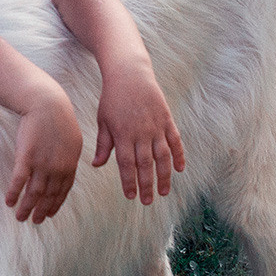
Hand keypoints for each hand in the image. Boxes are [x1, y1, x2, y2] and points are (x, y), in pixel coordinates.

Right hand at [4, 88, 81, 223]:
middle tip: (35, 221)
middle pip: (48, 196)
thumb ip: (69, 156)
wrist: (47, 103)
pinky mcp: (25, 158)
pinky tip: (8, 202)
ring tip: (20, 217)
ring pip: (33, 193)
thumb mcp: (72, 139)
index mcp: (70, 165)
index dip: (55, 204)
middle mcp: (57, 168)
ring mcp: (41, 164)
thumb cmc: (59, 117)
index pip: (62, 191)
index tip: (50, 214)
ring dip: (26, 207)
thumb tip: (68, 167)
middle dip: (41, 211)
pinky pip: (18, 181)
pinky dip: (13, 193)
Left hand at [91, 64, 184, 203]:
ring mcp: (156, 126)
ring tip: (164, 192)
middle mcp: (141, 133)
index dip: (129, 181)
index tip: (131, 196)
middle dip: (146, 185)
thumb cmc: (112, 98)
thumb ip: (103, 144)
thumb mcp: (103, 120)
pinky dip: (179, 155)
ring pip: (163, 156)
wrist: (130, 73)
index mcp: (123, 135)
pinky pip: (175, 140)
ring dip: (164, 176)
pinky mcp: (167, 119)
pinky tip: (180, 169)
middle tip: (147, 201)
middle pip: (145, 164)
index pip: (126, 164)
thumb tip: (96, 165)